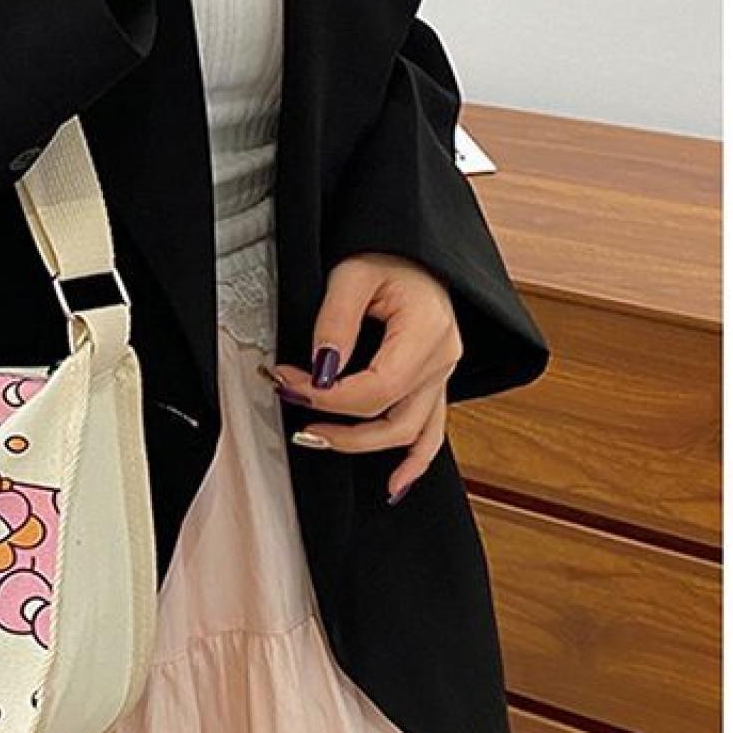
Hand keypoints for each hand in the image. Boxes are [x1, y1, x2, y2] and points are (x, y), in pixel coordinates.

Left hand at [265, 253, 461, 505]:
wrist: (412, 247)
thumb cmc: (386, 253)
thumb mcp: (352, 274)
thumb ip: (335, 323)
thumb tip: (321, 371)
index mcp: (428, 331)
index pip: (379, 387)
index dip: (330, 396)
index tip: (289, 383)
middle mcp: (443, 359)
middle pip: (392, 417)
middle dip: (337, 421)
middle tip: (291, 405)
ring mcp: (442, 375)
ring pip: (410, 432)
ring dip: (363, 445)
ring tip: (314, 439)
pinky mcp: (434, 382)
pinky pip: (432, 431)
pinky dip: (415, 461)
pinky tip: (394, 485)